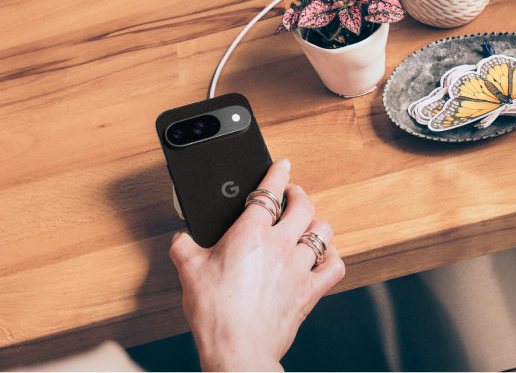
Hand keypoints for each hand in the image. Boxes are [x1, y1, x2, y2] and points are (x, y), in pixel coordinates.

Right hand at [169, 159, 344, 372]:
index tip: (282, 166)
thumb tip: (181, 238)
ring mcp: (299, 268)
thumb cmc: (215, 314)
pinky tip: (324, 257)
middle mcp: (280, 246)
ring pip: (322, 232)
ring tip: (307, 224)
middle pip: (303, 205)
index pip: (269, 191)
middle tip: (292, 194)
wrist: (237, 349)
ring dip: (316, 223)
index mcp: (250, 234)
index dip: (278, 173)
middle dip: (298, 194)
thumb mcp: (189, 272)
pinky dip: (332, 258)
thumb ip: (184, 247)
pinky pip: (334, 267)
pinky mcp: (310, 292)